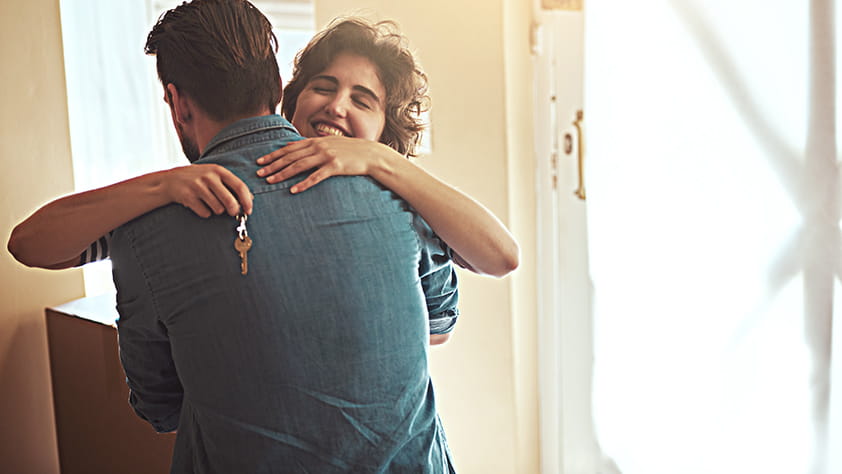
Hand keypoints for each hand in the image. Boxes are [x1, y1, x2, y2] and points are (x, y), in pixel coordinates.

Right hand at [161, 165, 252, 217]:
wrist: (170, 180)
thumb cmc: (199, 179)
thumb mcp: (214, 175)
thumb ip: (231, 184)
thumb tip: (251, 198)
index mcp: (218, 170)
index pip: (239, 186)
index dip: (247, 201)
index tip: (249, 211)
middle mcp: (208, 176)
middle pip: (230, 201)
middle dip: (234, 211)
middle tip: (232, 213)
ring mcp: (197, 186)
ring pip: (218, 209)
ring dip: (217, 211)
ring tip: (209, 203)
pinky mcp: (187, 196)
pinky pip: (205, 213)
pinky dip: (204, 213)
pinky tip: (198, 205)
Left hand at [256, 136, 392, 192]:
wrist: (371, 154)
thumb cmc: (350, 151)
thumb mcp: (330, 144)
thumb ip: (312, 145)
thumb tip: (294, 147)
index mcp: (316, 141)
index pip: (289, 148)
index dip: (273, 155)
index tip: (260, 161)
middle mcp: (318, 147)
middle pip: (290, 157)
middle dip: (273, 165)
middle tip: (259, 173)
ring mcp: (327, 156)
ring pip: (299, 166)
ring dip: (283, 173)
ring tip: (270, 181)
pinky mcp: (335, 167)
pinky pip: (316, 177)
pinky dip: (304, 184)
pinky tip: (294, 190)